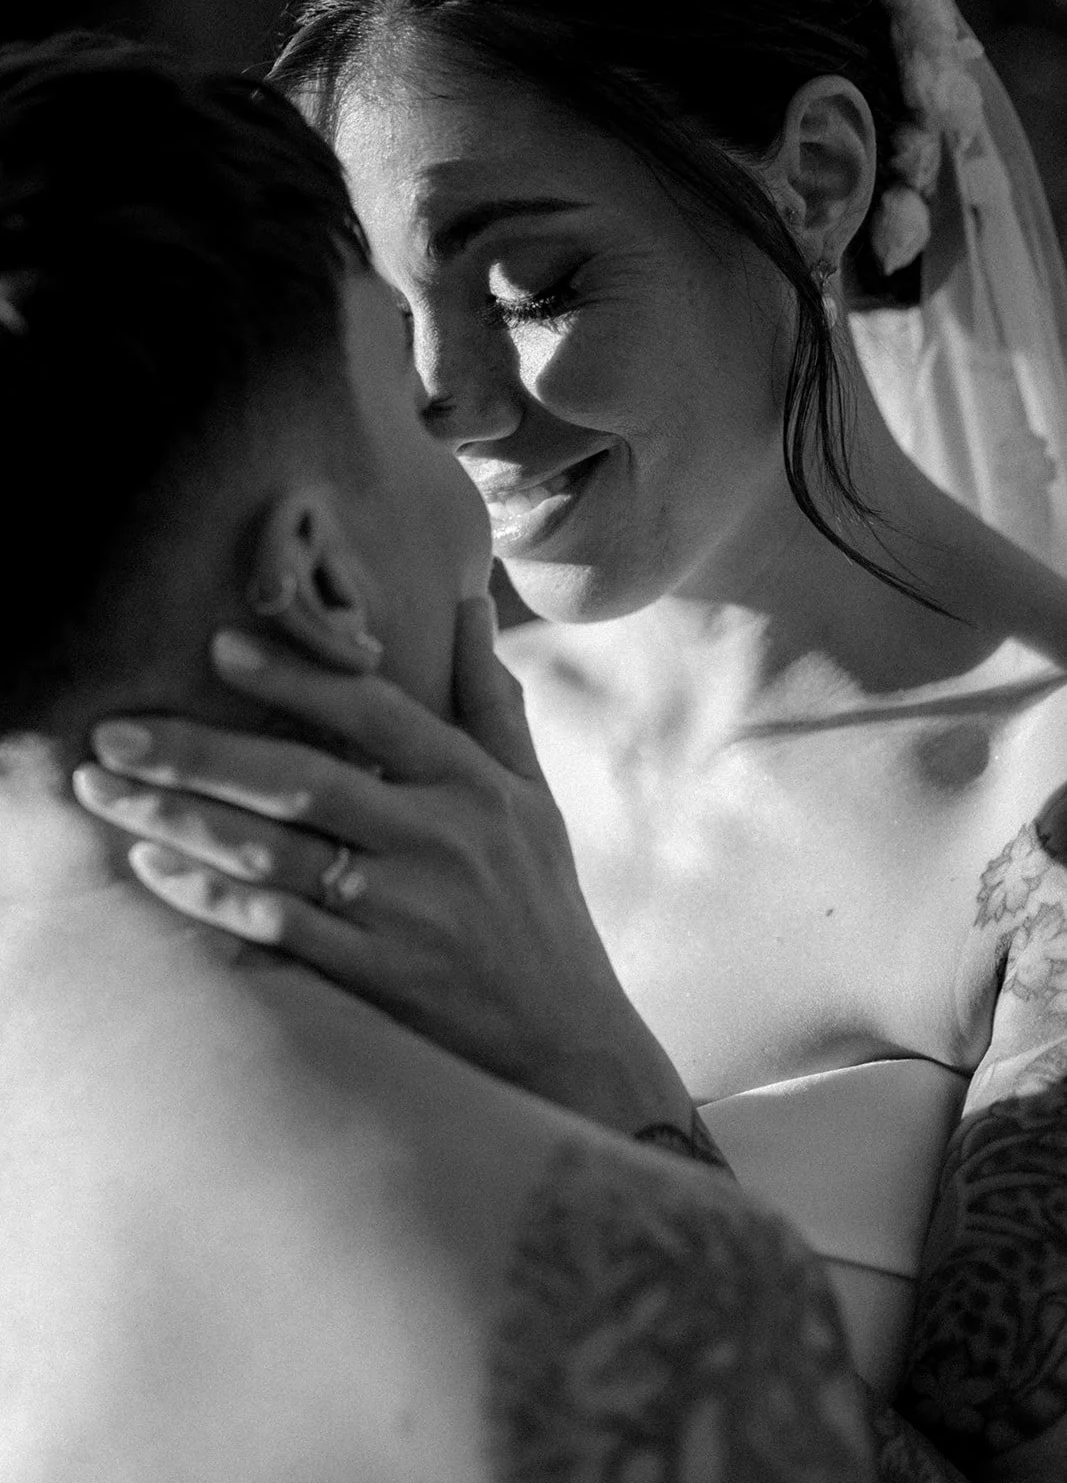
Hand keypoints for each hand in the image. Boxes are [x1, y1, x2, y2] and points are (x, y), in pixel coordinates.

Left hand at [73, 599, 693, 1134]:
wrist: (573, 1044)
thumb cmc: (544, 909)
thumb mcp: (535, 798)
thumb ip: (494, 702)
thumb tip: (469, 604)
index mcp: (474, 787)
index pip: (374, 712)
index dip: (295, 675)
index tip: (217, 647)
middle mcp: (439, 841)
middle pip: (300, 781)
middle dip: (196, 752)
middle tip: (113, 731)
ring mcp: (406, 913)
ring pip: (273, 852)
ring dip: (179, 816)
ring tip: (105, 790)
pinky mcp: (378, 978)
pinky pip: (276, 926)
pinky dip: (208, 895)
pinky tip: (152, 866)